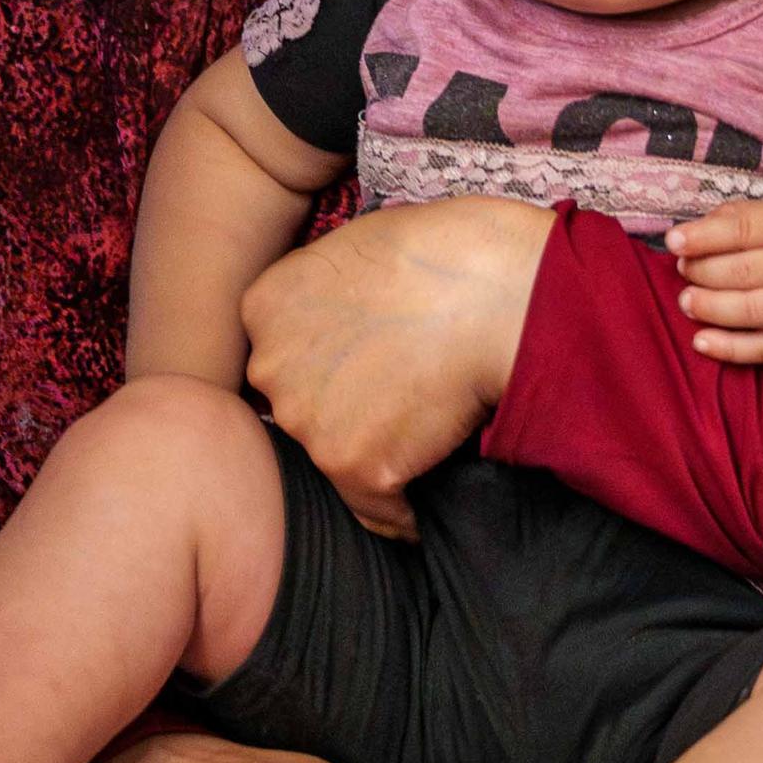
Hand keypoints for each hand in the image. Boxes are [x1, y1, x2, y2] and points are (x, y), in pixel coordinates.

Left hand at [239, 195, 549, 536]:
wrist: (496, 293)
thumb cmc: (447, 255)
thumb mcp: (357, 248)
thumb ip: (325, 293)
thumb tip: (340, 325)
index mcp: (266, 306)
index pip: (283, 355)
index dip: (326, 363)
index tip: (365, 366)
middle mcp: (271, 366)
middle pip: (298, 406)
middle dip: (338, 409)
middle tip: (395, 398)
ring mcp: (307, 420)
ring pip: (332, 457)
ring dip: (370, 456)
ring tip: (420, 437)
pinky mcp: (352, 464)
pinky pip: (376, 509)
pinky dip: (401, 514)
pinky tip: (424, 504)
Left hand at [665, 192, 762, 363]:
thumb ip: (750, 213)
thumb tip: (698, 229)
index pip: (744, 229)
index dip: (703, 237)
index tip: (674, 241)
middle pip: (743, 271)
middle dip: (702, 271)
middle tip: (683, 270)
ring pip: (752, 311)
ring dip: (710, 307)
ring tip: (688, 301)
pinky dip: (731, 349)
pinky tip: (702, 342)